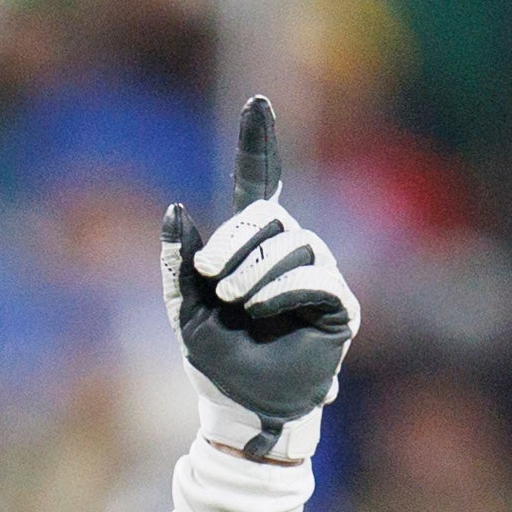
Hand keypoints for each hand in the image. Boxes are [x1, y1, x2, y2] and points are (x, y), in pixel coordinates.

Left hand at [164, 96, 356, 453]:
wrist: (242, 409)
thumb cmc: (216, 361)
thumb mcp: (185, 311)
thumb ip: (178, 264)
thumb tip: (175, 209)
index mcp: (250, 246)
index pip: (259, 181)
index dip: (259, 142)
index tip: (257, 102)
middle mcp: (288, 251)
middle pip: (270, 216)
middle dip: (235, 241)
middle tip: (211, 278)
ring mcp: (316, 274)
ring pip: (294, 243)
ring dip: (255, 271)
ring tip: (235, 303)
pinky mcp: (337, 305)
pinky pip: (317, 278)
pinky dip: (284, 289)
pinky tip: (260, 310)